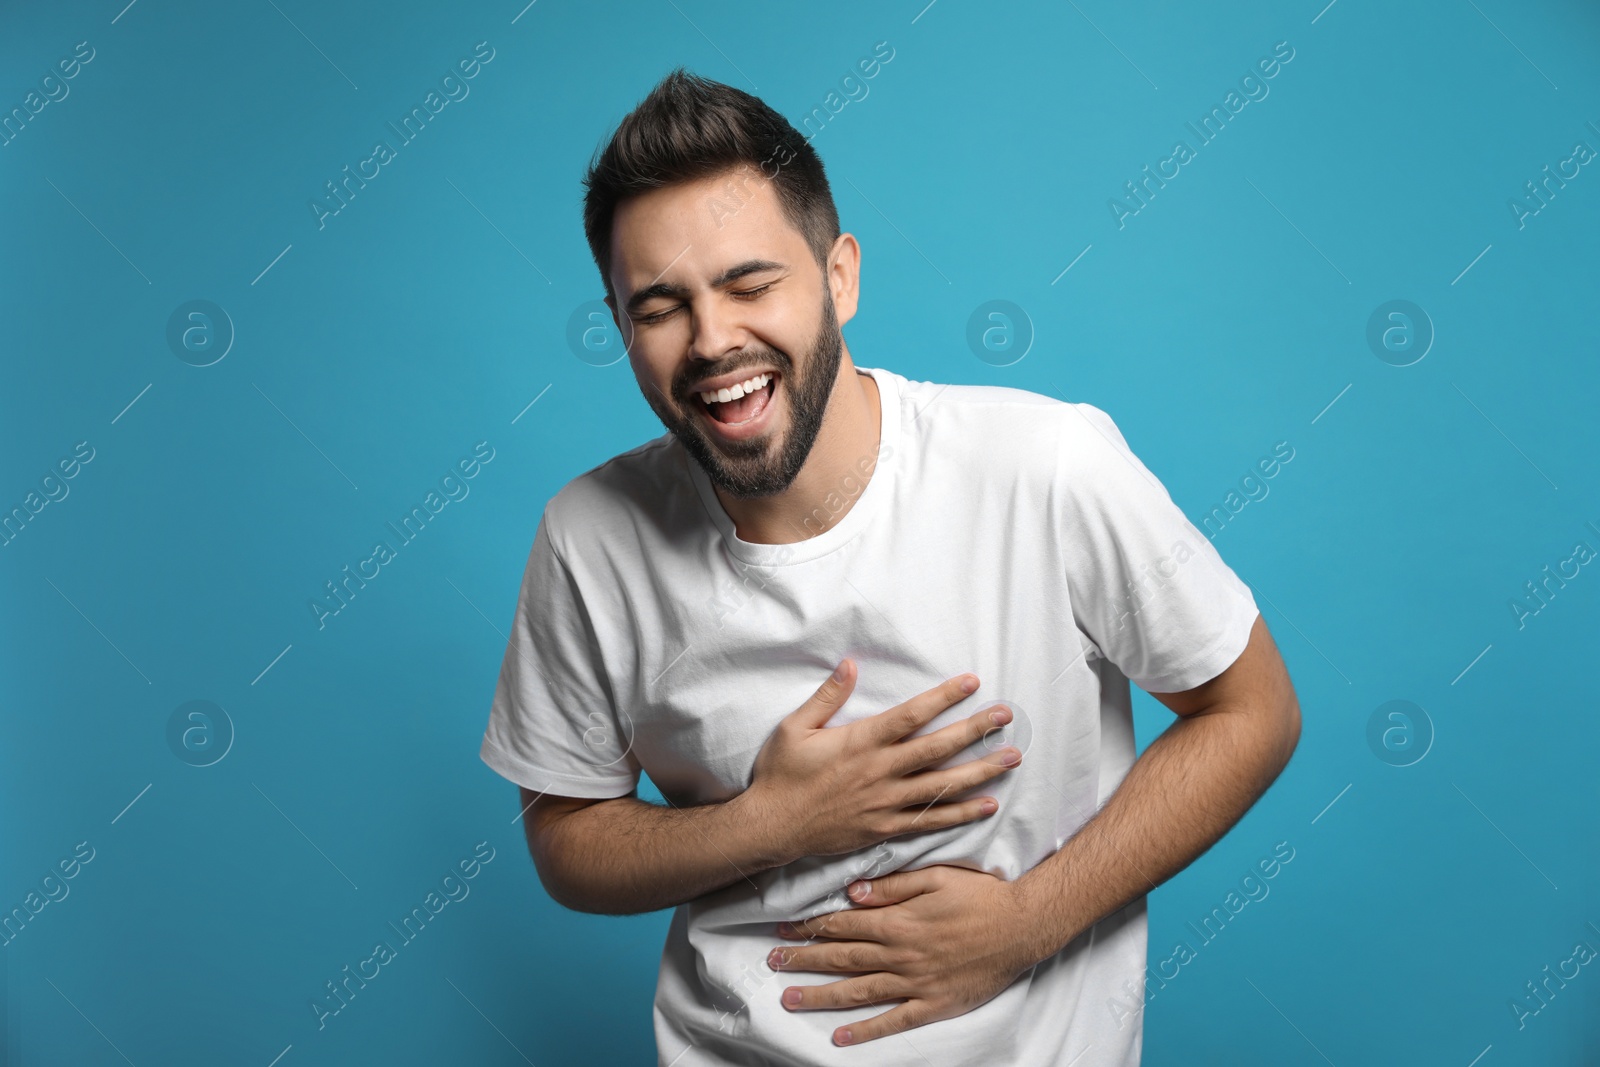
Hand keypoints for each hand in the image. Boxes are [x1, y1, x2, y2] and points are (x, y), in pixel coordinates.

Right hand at [741, 661, 1022, 864]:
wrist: (771, 827)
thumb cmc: (781, 774)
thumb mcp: (795, 727)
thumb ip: (827, 696)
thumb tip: (851, 664)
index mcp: (861, 742)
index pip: (911, 715)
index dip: (943, 698)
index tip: (971, 682)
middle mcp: (879, 772)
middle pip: (937, 748)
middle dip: (974, 730)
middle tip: (1006, 716)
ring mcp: (886, 803)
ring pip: (942, 785)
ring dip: (980, 771)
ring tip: (1011, 758)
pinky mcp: (885, 828)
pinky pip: (931, 821)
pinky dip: (961, 814)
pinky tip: (987, 804)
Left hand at [766, 864, 1041, 1045]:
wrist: (1023, 927)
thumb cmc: (981, 896)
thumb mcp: (936, 877)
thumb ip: (892, 886)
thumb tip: (852, 892)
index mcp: (899, 920)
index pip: (843, 924)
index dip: (810, 926)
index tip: (783, 928)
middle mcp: (901, 954)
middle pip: (842, 957)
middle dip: (803, 959)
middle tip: (772, 963)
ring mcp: (917, 983)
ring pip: (858, 991)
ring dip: (820, 995)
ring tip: (789, 998)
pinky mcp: (934, 1005)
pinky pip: (894, 1022)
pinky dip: (866, 1032)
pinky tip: (840, 1038)